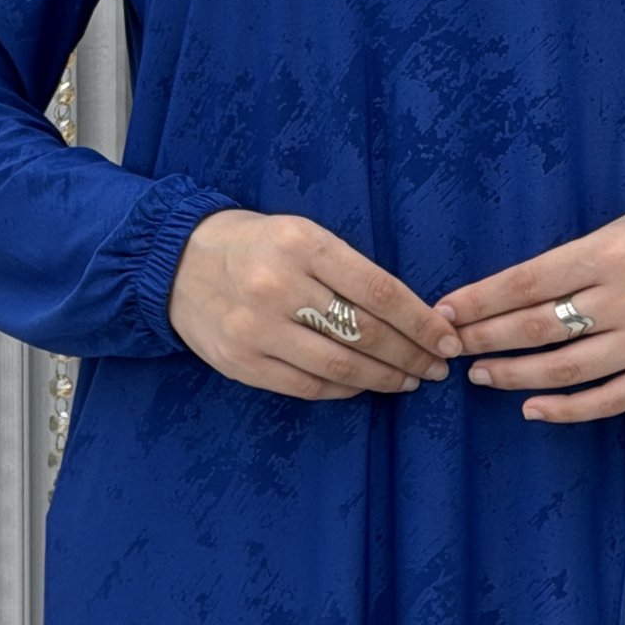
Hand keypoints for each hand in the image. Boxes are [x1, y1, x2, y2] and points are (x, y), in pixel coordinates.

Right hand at [168, 210, 462, 398]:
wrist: (176, 261)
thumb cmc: (256, 245)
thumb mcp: (303, 234)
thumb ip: (349, 269)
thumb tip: (413, 314)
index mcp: (303, 244)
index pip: (378, 290)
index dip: (420, 321)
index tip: (447, 339)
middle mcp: (279, 285)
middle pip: (363, 332)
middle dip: (411, 355)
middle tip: (437, 366)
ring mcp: (256, 328)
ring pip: (339, 365)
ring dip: (384, 378)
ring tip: (410, 380)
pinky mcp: (240, 363)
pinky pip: (307, 385)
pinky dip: (345, 389)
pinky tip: (366, 385)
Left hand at [432, 201, 624, 422]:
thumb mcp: (616, 227)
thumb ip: (568, 261)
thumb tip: (502, 293)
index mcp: (609, 254)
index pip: (526, 282)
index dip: (479, 301)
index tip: (444, 311)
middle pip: (537, 328)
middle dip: (484, 338)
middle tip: (450, 345)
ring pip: (565, 369)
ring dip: (513, 375)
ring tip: (479, 374)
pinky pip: (608, 401)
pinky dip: (565, 410)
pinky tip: (530, 409)